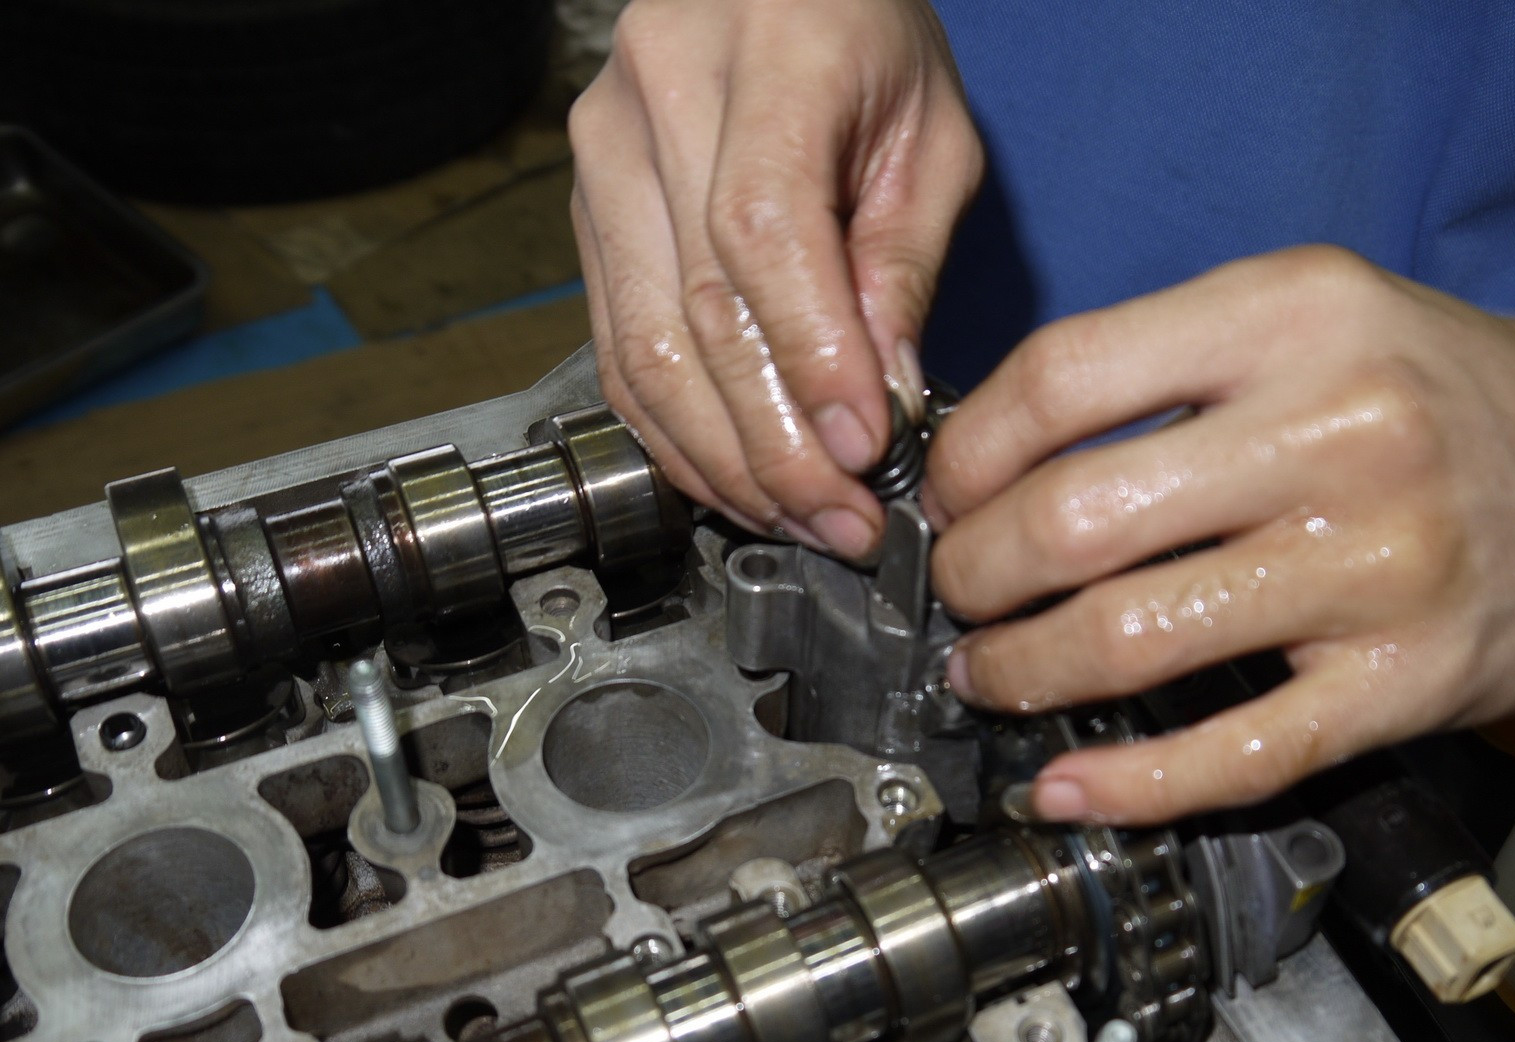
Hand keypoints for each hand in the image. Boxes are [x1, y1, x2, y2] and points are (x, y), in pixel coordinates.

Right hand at [568, 0, 981, 556]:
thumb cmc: (863, 37)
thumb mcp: (929, 131)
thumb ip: (905, 261)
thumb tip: (887, 400)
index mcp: (767, 54)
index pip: (763, 232)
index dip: (809, 357)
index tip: (861, 447)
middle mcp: (658, 99)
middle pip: (697, 312)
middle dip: (776, 446)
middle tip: (842, 519)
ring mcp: (602, 158)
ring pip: (644, 349)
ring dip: (722, 461)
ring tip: (796, 519)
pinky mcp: (586, 215)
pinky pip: (617, 351)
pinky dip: (674, 436)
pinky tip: (731, 482)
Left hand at [926, 245, 1514, 824]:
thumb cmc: (1436, 390)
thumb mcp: (1308, 314)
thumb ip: (1166, 366)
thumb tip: (994, 461)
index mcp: (1290, 317)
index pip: (1061, 380)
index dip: (965, 454)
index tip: (945, 497)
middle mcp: (1337, 432)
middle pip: (1074, 519)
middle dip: (974, 576)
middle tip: (959, 597)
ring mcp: (1375, 566)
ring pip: (1132, 641)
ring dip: (1021, 673)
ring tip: (990, 674)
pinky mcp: (1403, 682)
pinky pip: (1231, 752)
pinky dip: (1125, 785)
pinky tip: (1063, 787)